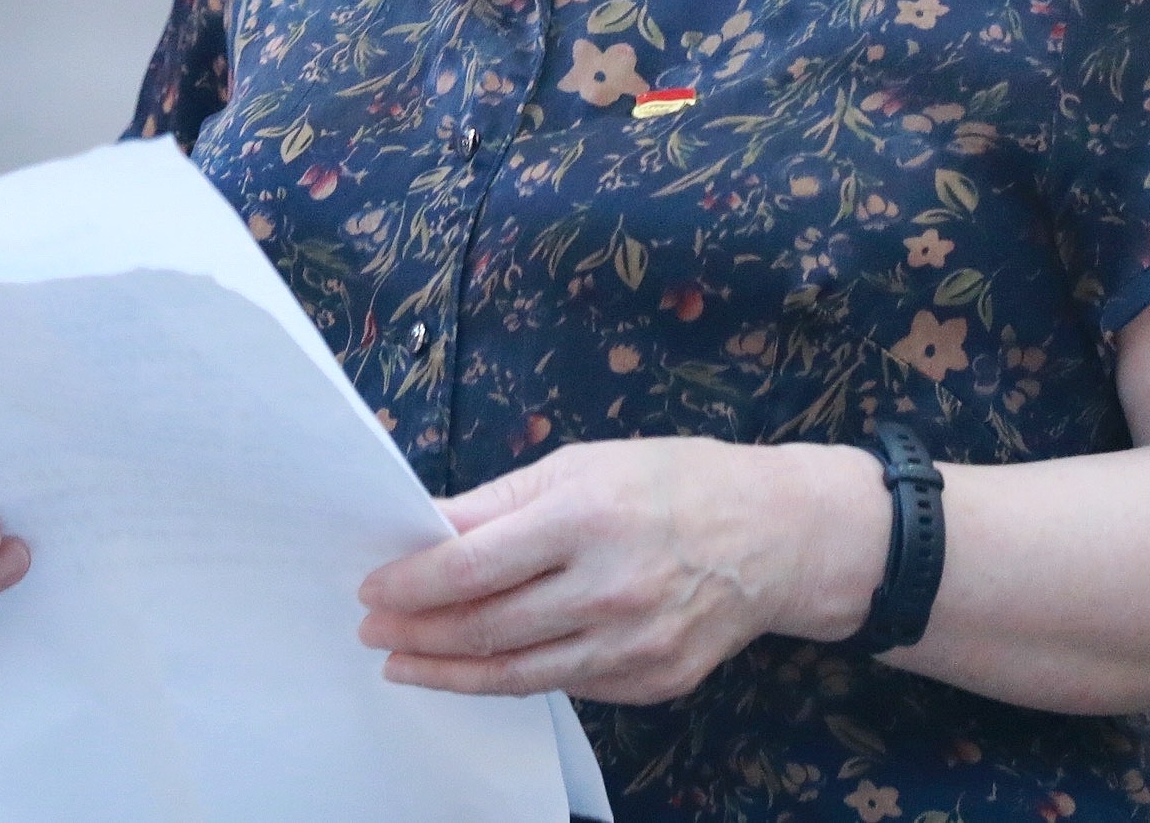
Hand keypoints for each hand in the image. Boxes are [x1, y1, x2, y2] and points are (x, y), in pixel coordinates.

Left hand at [356, 438, 883, 705]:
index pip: (473, 566)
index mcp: (587, 518)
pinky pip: (567, 685)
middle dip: (418, 634)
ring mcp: (635, 646)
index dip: (413, 584)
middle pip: (488, 628)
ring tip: (406, 664)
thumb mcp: (584, 465)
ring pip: (519, 675)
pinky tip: (481, 666)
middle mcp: (610, 589)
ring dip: (450, 673)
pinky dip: (516, 677)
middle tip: (374, 632)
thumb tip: (427, 527)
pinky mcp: (654, 682)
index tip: (372, 589)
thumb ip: (501, 502)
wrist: (778, 535)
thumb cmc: (674, 483)